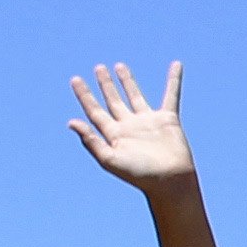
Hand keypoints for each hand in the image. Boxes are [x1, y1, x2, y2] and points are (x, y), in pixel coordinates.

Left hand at [69, 60, 196, 192]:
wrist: (170, 181)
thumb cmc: (140, 175)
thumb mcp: (110, 159)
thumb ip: (91, 141)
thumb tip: (71, 122)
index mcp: (114, 135)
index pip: (95, 111)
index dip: (84, 96)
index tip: (75, 79)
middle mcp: (129, 126)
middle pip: (113, 101)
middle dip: (105, 85)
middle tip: (99, 68)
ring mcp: (148, 121)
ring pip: (135, 95)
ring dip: (127, 81)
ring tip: (119, 66)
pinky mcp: (167, 119)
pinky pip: (171, 94)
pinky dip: (174, 80)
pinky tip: (175, 65)